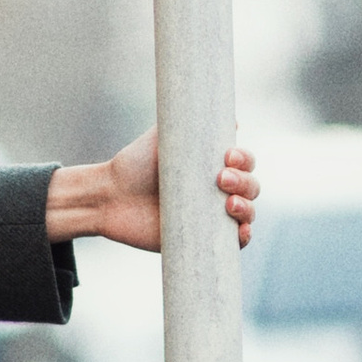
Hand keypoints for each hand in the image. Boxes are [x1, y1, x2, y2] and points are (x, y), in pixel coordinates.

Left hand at [45, 130, 256, 251]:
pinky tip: (240, 232)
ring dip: (247, 209)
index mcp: (213, 164)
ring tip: (229, 205)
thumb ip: (187, 121)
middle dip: (244, 182)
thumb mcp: (162, 137)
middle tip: (220, 179)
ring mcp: (212, 216)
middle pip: (251, 187)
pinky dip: (243, 238)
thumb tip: (231, 117)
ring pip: (247, 213)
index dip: (244, 160)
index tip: (228, 156)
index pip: (245, 162)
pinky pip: (232, 243)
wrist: (110, 196)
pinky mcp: (202, 240)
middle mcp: (217, 190)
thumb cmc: (136, 164)